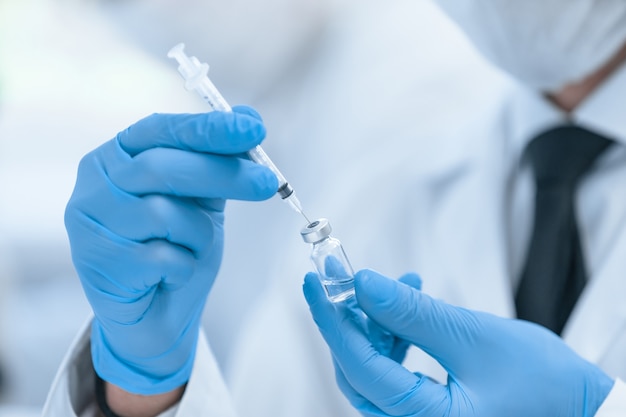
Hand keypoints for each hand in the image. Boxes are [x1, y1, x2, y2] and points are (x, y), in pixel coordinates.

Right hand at [65, 106, 276, 394]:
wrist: (154, 312)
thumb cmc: (176, 247)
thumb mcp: (201, 198)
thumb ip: (219, 160)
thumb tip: (251, 118)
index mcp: (118, 155)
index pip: (161, 130)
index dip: (208, 128)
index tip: (253, 130)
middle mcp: (96, 183)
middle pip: (161, 167)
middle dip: (222, 173)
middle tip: (265, 182)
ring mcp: (91, 223)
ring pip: (163, 213)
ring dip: (198, 234)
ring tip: (196, 248)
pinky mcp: (99, 263)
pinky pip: (161, 256)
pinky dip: (185, 264)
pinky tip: (176, 272)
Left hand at [303, 269, 613, 416]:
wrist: (581, 407)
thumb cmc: (544, 382)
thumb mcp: (474, 337)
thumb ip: (413, 313)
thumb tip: (363, 284)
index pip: (360, 367)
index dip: (332, 320)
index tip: (314, 281)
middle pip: (357, 370)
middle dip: (350, 318)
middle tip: (345, 274)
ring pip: (373, 368)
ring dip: (377, 322)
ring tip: (401, 282)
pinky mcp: (425, 408)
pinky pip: (394, 369)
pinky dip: (396, 335)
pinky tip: (411, 304)